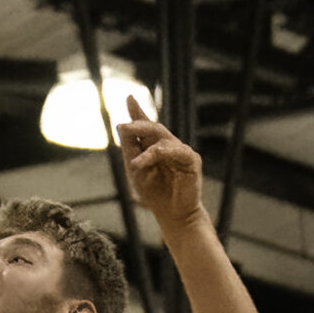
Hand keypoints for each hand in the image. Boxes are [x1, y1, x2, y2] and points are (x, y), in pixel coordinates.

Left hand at [117, 100, 204, 231]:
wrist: (173, 215)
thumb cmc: (155, 194)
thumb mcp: (135, 171)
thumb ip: (130, 149)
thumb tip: (122, 126)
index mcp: (154, 147)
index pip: (145, 126)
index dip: (138, 112)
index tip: (129, 97)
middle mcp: (168, 145)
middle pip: (154, 128)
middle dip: (138, 125)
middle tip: (123, 126)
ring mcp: (181, 151)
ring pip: (163, 140)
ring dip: (146, 150)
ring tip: (134, 163)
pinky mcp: (192, 161)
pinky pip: (176, 152)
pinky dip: (160, 156)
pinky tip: (145, 163)